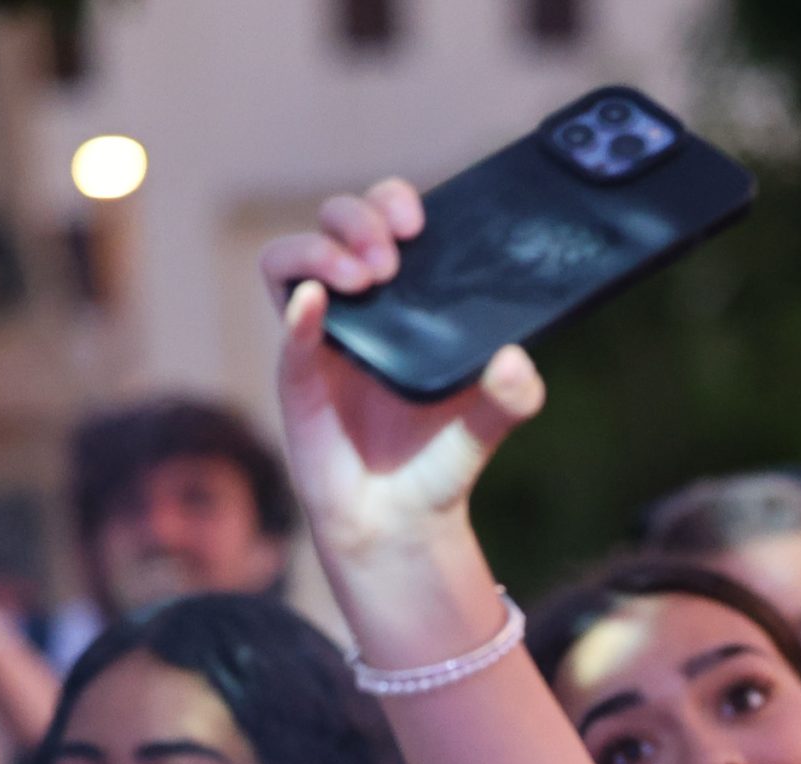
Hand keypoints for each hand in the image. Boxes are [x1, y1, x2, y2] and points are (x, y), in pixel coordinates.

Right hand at [260, 179, 545, 570]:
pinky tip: (316, 302)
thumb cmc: (439, 461)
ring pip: (289, 259)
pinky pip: (285, 330)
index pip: (386, 221)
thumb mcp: (489, 426)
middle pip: (333, 221)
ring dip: (319, 251)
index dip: (394, 203)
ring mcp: (320, 337)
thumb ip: (514, 396)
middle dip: (358, 218)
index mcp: (405, 299)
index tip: (420, 224)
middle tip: (391, 257)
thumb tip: (515, 360)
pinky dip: (297, 309)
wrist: (404, 522)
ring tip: (361, 277)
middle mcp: (358, 306)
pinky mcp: (298, 376)